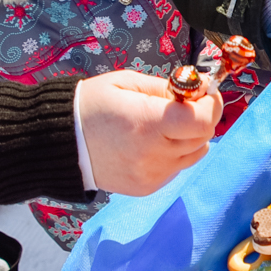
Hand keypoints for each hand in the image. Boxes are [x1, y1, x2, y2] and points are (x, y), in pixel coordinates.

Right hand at [75, 71, 219, 195]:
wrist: (59, 144)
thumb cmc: (92, 105)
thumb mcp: (128, 83)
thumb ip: (167, 88)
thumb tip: (199, 89)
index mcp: (148, 123)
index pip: (203, 120)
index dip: (211, 103)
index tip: (204, 91)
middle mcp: (153, 154)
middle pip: (203, 136)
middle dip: (202, 116)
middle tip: (185, 103)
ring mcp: (151, 175)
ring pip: (195, 153)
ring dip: (190, 136)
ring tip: (166, 124)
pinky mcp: (147, 187)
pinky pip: (177, 168)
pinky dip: (174, 153)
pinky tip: (152, 143)